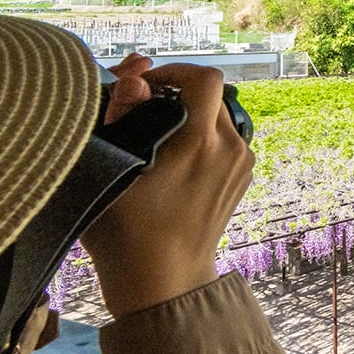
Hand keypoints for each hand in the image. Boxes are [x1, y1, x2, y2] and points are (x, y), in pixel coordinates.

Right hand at [82, 55, 254, 319]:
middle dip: (176, 92)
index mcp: (202, 143)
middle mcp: (230, 149)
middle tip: (140, 108)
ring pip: (219, 117)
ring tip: (153, 134)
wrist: (163, 282)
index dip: (173, 71)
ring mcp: (241, 165)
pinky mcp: (241, 178)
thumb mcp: (112, 169)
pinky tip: (171, 159)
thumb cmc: (126, 232)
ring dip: (189, 115)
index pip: (204, 78)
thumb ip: (122, 115)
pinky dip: (200, 137)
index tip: (143, 86)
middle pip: (211, 95)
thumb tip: (135, 77)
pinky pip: (224, 140)